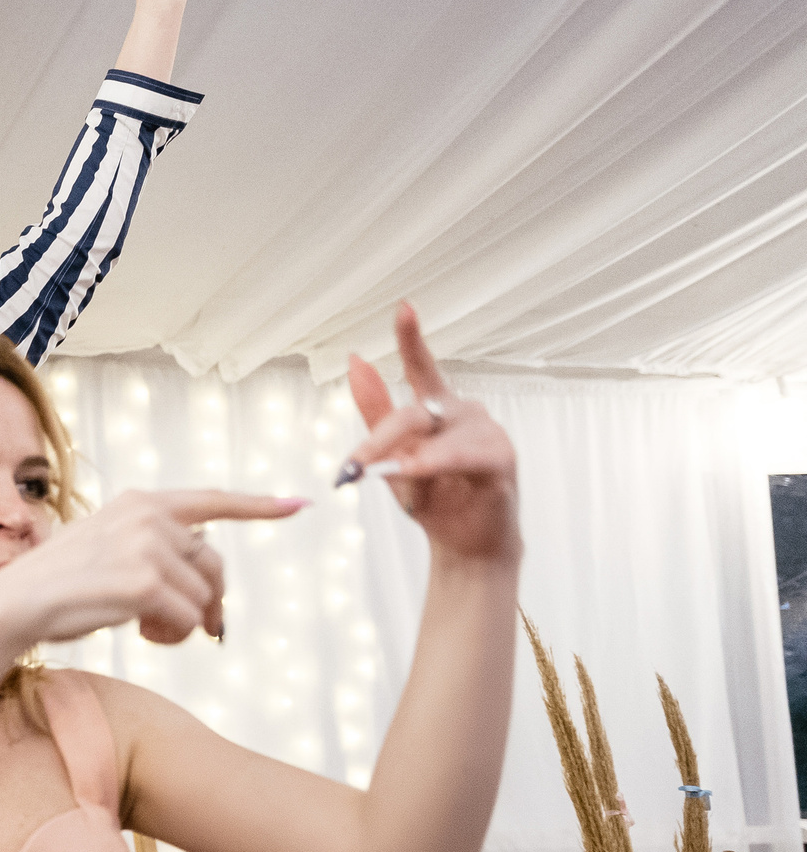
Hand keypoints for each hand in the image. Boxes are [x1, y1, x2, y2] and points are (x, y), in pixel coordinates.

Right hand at [0, 488, 303, 648]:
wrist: (13, 605)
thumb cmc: (60, 586)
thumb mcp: (108, 549)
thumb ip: (155, 549)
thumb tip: (208, 588)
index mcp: (139, 502)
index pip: (210, 500)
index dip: (257, 506)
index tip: (298, 504)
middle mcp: (147, 516)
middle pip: (213, 564)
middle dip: (211, 600)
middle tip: (197, 628)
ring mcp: (146, 546)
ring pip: (202, 596)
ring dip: (184, 624)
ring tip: (148, 630)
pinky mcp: (144, 581)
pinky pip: (187, 620)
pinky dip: (170, 636)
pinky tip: (141, 634)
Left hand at [340, 304, 520, 565]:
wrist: (464, 545)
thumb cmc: (433, 498)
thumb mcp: (393, 455)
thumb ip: (376, 410)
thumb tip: (356, 361)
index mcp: (438, 410)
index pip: (423, 367)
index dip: (412, 337)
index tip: (404, 307)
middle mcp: (464, 413)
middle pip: (411, 414)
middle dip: (377, 442)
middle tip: (351, 469)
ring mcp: (486, 433)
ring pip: (433, 436)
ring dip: (407, 460)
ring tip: (392, 478)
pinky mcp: (501, 459)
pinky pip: (462, 454)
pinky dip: (435, 462)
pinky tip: (415, 469)